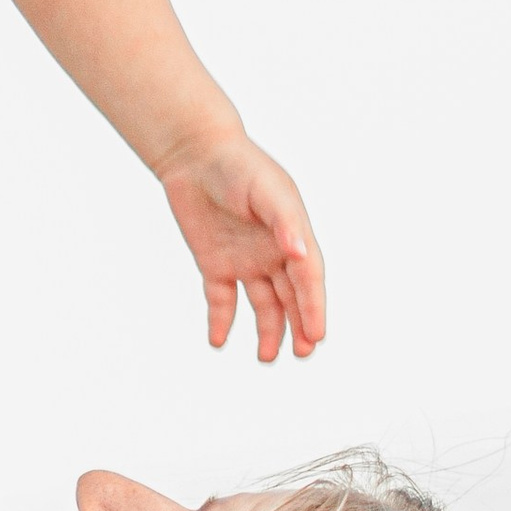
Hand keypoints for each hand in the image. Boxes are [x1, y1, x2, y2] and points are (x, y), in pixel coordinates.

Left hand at [160, 136, 325, 361]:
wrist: (194, 152)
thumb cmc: (237, 164)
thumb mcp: (266, 190)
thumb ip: (284, 220)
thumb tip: (299, 250)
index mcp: (292, 235)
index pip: (308, 279)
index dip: (314, 308)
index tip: (316, 336)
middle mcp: (273, 252)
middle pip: (291, 297)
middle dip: (299, 326)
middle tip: (303, 354)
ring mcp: (245, 260)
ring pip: (262, 304)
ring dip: (267, 331)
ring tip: (267, 357)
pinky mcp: (215, 263)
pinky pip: (220, 299)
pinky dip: (221, 320)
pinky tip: (218, 340)